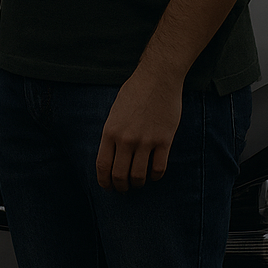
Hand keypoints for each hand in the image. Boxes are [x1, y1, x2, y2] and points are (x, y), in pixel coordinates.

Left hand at [95, 68, 182, 191]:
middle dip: (121, 187)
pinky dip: (155, 176)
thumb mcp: (115, 111)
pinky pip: (159, 169)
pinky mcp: (164, 141)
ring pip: (139, 176)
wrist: (157, 79)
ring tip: (138, 182)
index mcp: (110, 131)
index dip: (104, 182)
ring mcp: (145, 141)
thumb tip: (112, 155)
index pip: (103, 166)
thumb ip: (112, 133)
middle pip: (120, 175)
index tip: (108, 187)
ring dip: (138, 183)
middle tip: (124, 188)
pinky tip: (153, 173)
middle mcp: (126, 139)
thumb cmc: (134, 92)